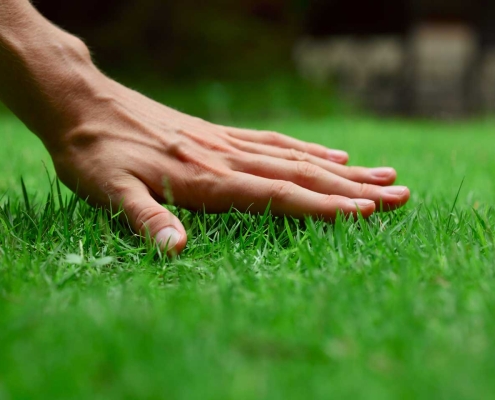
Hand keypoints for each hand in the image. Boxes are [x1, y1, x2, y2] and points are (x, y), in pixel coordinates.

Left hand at [49, 76, 408, 254]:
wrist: (83, 103)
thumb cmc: (94, 152)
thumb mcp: (108, 191)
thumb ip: (146, 219)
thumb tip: (177, 251)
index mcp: (206, 178)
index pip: (277, 194)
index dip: (323, 206)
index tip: (368, 214)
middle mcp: (225, 157)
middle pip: (301, 174)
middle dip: (352, 190)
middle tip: (400, 195)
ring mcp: (226, 143)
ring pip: (296, 156)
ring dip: (342, 170)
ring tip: (382, 175)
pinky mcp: (219, 134)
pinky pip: (273, 141)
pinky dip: (307, 150)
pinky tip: (329, 155)